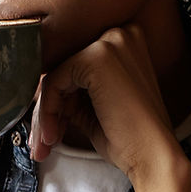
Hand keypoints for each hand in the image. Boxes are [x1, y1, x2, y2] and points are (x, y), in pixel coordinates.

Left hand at [29, 24, 182, 184]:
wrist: (153, 157)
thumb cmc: (128, 137)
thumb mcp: (95, 104)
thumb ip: (71, 89)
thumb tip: (37, 88)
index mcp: (125, 42)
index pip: (75, 64)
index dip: (60, 97)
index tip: (51, 126)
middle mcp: (120, 34)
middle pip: (64, 67)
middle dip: (49, 107)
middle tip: (44, 140)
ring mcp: (110, 42)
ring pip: (56, 75)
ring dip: (45, 113)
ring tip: (47, 144)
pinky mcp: (96, 58)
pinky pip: (55, 81)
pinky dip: (48, 110)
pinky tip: (55, 135)